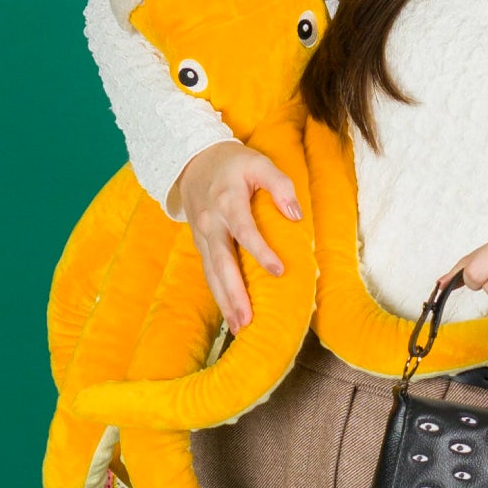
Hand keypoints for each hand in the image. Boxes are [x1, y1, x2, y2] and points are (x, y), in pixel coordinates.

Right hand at [170, 141, 301, 331]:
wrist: (192, 161)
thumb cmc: (231, 163)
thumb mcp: (258, 162)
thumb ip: (279, 184)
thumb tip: (296, 215)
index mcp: (227, 203)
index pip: (244, 232)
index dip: (261, 252)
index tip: (279, 271)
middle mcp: (211, 224)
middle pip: (222, 264)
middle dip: (235, 294)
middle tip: (248, 320)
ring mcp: (202, 236)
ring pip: (212, 274)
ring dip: (225, 301)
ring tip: (240, 327)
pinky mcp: (199, 244)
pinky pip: (209, 273)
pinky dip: (219, 294)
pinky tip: (230, 313)